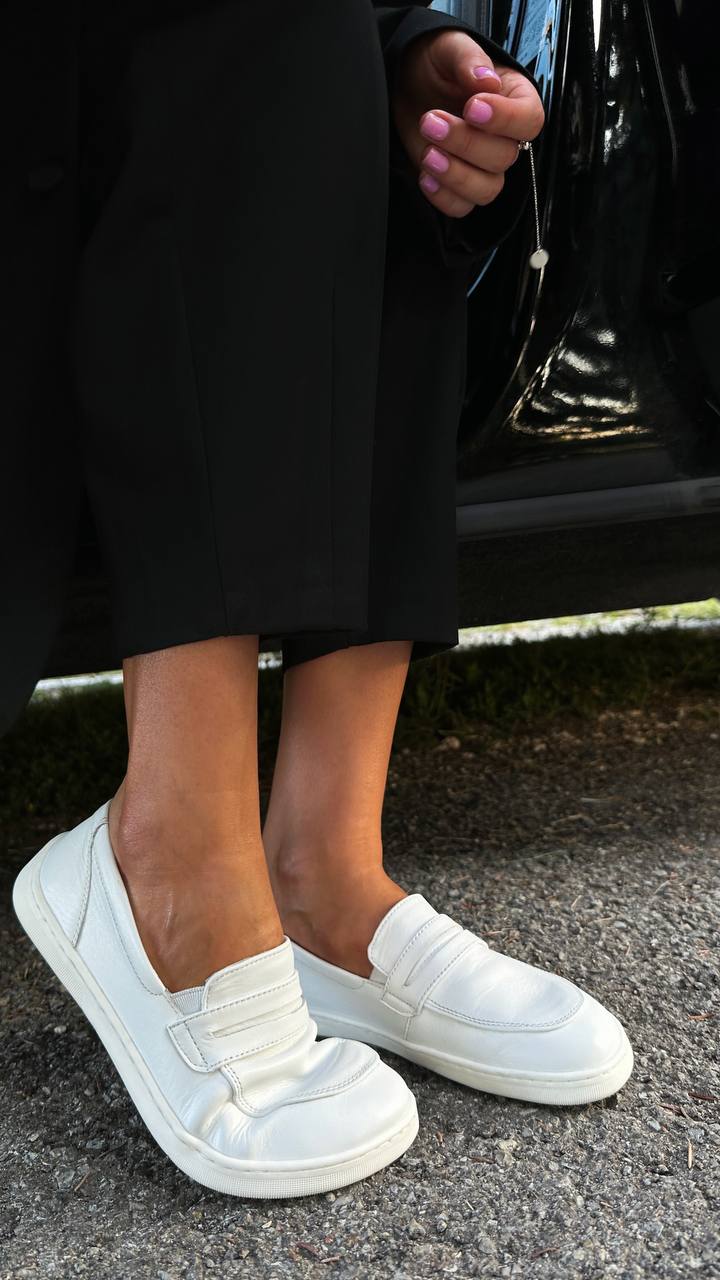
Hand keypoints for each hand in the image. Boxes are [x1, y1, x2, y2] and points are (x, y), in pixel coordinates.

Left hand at [392, 29, 544, 217]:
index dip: (505, 120)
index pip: (529, 120)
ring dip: (456, 175)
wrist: (407, 83)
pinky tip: (424, 175)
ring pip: (487, 189)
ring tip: (428, 153)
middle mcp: (503, 137)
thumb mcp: (449, 47)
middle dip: (466, 143)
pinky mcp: (457, 184)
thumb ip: (468, 59)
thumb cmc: (436, 63)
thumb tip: (487, 80)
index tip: (472, 107)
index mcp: (514, 100)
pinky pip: (461, 207)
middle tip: (431, 120)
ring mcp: (481, 165)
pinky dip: (443, 197)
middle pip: (504, 158)